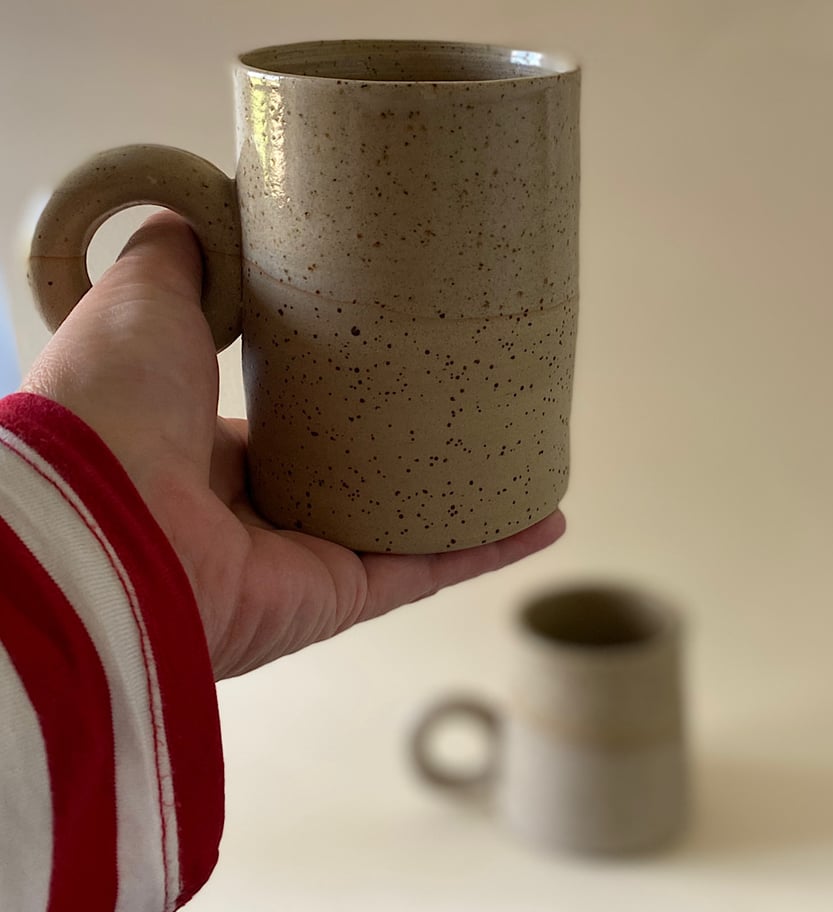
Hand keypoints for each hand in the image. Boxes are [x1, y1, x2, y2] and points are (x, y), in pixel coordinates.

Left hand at [23, 211, 564, 677]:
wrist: (102, 523)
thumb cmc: (112, 409)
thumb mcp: (142, 303)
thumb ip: (181, 258)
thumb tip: (205, 210)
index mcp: (206, 451)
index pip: (287, 421)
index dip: (336, 389)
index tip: (389, 353)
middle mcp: (255, 514)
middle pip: (353, 476)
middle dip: (409, 443)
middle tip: (471, 397)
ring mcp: (303, 560)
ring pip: (404, 527)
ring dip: (466, 497)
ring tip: (523, 454)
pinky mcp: (343, 596)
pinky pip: (432, 567)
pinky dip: (492, 548)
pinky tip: (545, 515)